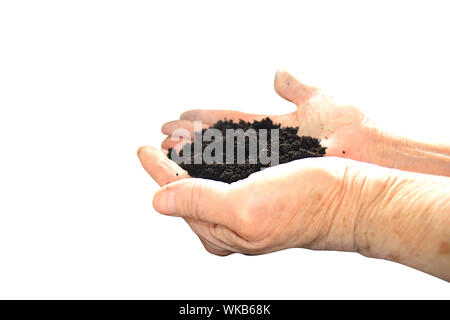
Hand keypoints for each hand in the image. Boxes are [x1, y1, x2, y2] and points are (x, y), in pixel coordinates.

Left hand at [137, 146, 357, 255]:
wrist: (350, 198)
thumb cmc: (305, 205)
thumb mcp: (244, 206)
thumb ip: (199, 201)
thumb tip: (159, 199)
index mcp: (221, 232)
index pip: (178, 196)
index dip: (159, 171)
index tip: (143, 149)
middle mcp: (231, 224)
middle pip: (190, 189)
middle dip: (173, 164)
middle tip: (161, 140)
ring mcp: (246, 208)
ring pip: (208, 179)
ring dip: (192, 158)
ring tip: (179, 139)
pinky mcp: (262, 193)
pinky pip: (229, 172)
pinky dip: (216, 157)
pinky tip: (212, 146)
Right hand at [161, 69, 373, 160]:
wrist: (373, 154)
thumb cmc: (352, 127)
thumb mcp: (319, 100)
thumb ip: (295, 87)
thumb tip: (277, 73)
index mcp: (273, 131)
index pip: (227, 123)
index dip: (202, 121)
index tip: (176, 119)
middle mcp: (267, 154)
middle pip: (219, 145)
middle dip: (189, 142)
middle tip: (161, 141)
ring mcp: (268, 171)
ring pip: (220, 163)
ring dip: (192, 159)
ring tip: (165, 155)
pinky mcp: (271, 185)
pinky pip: (232, 178)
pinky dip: (208, 176)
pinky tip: (187, 178)